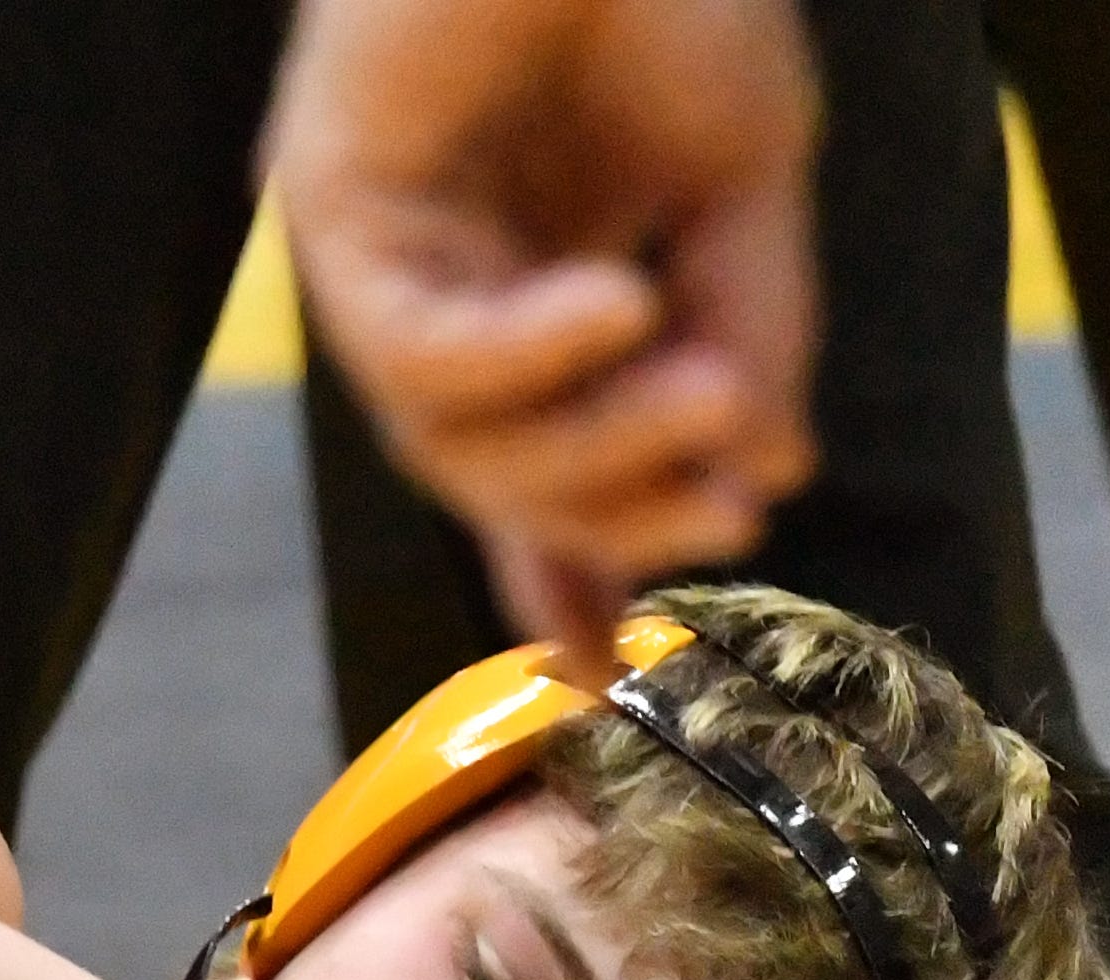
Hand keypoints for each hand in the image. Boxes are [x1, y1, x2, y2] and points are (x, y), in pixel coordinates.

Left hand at [269, 0, 822, 663]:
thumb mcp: (744, 181)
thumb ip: (751, 324)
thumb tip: (773, 466)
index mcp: (536, 298)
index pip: (539, 471)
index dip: (572, 572)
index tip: (612, 670)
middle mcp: (446, 299)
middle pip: (503, 478)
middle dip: (623, 506)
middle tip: (734, 502)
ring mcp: (383, 265)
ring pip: (457, 440)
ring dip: (593, 440)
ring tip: (708, 390)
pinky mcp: (336, 217)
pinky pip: (422, 346)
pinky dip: (524, 352)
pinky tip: (617, 304)